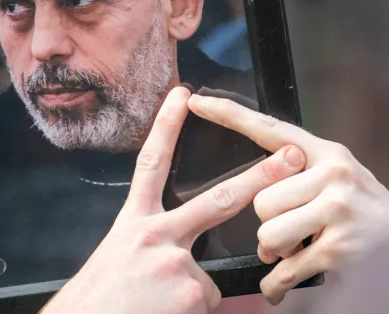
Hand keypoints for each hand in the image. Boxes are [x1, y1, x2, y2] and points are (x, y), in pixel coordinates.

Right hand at [42, 86, 307, 313]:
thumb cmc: (96, 302)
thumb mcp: (117, 259)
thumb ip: (150, 245)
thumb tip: (179, 256)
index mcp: (132, 222)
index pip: (152, 164)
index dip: (167, 127)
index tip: (184, 96)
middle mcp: (155, 234)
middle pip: (216, 199)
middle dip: (259, 177)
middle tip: (292, 156)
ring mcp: (176, 262)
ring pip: (208, 275)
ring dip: (190, 294)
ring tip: (155, 306)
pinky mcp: (191, 291)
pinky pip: (208, 301)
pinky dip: (191, 312)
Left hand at [188, 94, 388, 305]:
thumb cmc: (368, 217)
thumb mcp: (341, 180)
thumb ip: (303, 174)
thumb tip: (258, 182)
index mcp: (327, 153)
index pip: (270, 129)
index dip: (229, 115)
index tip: (197, 101)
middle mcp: (333, 173)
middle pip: (260, 200)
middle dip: (269, 225)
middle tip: (292, 233)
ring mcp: (337, 209)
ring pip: (267, 234)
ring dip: (274, 254)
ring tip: (297, 251)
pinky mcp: (338, 247)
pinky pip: (283, 269)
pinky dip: (277, 285)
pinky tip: (283, 286)